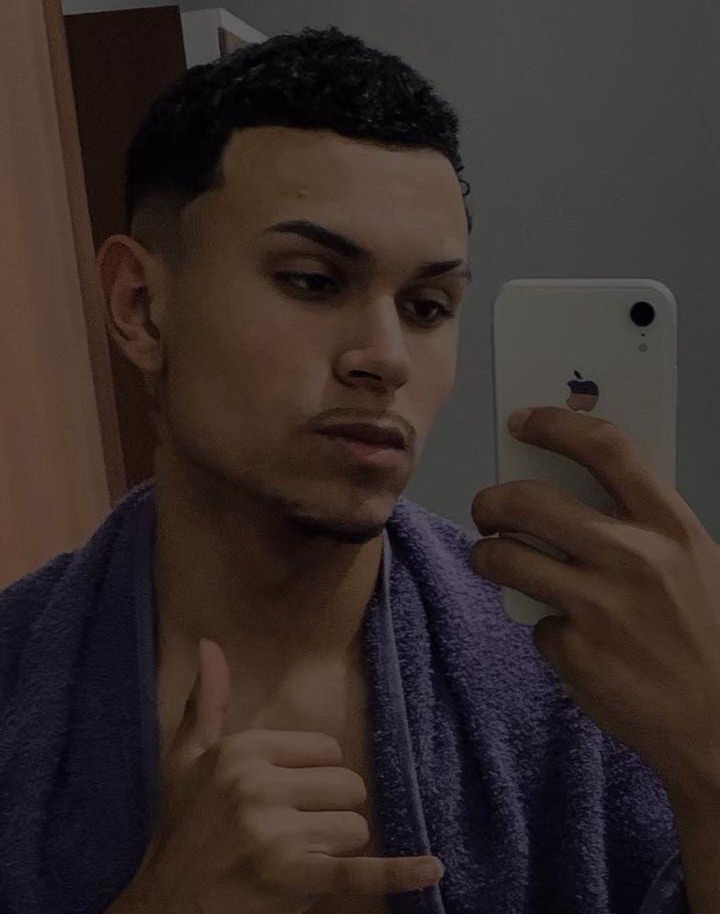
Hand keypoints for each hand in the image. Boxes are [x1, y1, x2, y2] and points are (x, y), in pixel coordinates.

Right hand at [127, 638, 443, 913]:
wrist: (163, 907)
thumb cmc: (180, 830)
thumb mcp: (184, 760)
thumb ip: (207, 701)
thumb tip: (211, 642)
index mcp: (243, 750)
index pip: (326, 750)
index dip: (312, 777)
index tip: (282, 797)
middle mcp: (259, 785)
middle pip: (348, 786)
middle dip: (329, 813)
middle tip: (290, 833)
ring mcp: (277, 833)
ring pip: (355, 828)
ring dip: (334, 850)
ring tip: (292, 861)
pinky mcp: (293, 877)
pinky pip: (359, 871)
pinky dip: (398, 872)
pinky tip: (430, 867)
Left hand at [469, 406, 719, 805]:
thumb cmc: (708, 635)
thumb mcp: (695, 563)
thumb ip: (642, 525)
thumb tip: (574, 486)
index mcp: (671, 527)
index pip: (605, 449)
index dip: (557, 424)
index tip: (524, 420)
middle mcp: (633, 559)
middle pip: (531, 501)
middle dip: (492, 499)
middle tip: (486, 509)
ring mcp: (599, 607)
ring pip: (506, 557)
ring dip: (487, 555)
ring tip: (492, 558)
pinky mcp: (574, 651)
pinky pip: (535, 622)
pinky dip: (544, 625)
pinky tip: (572, 638)